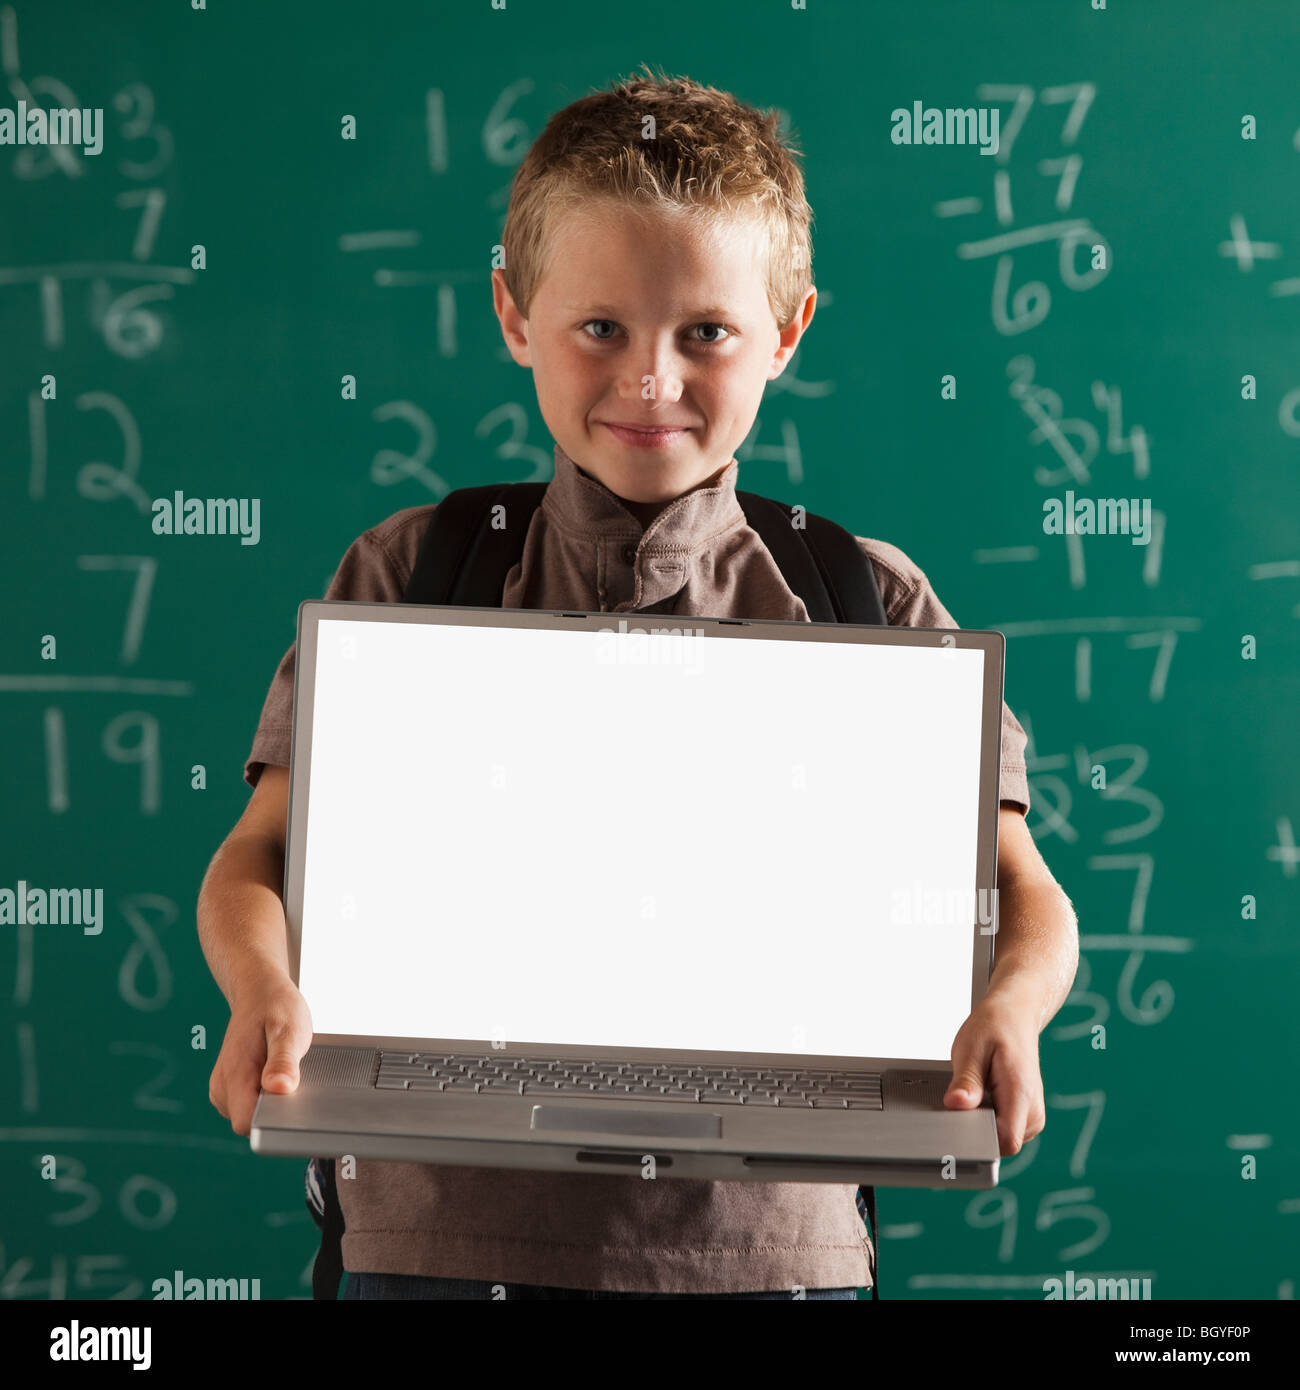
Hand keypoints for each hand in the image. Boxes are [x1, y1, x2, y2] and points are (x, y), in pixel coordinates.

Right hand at [208, 973, 312, 1135]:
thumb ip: (284, 1061)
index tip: (293, 1105)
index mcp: (234, 1075)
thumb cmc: (276, 1007)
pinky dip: (267, 1097)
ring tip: (284, 1071)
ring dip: (272, 1103)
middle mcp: (222, 1087)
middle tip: (294, 1078)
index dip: (273, 1122)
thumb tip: (280, 1088)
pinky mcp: (230, 1089)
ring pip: (251, 1117)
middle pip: (251, 1124)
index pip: (247, 1125)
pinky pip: (251, 1107)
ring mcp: (223, 1089)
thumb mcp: (288, 1029)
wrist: (259, 992)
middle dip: (275, 1111)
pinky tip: (277, 1075)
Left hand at [942, 990, 1045, 1155]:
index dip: (978, 1139)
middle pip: (999, 1144)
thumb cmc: (994, 1028)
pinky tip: (983, 1095)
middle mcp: (1033, 1111)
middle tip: (964, 1095)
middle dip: (975, 1127)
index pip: (1005, 1142)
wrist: (1014, 1017)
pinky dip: (987, 1117)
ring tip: (977, 1089)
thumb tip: (955, 1105)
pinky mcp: (1025, 1117)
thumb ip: (966, 1080)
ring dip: (981, 1120)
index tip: (959, 1123)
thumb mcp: (971, 1048)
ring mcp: (1032, 1117)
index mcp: (1022, 1094)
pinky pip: (1001, 1130)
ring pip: (999, 1140)